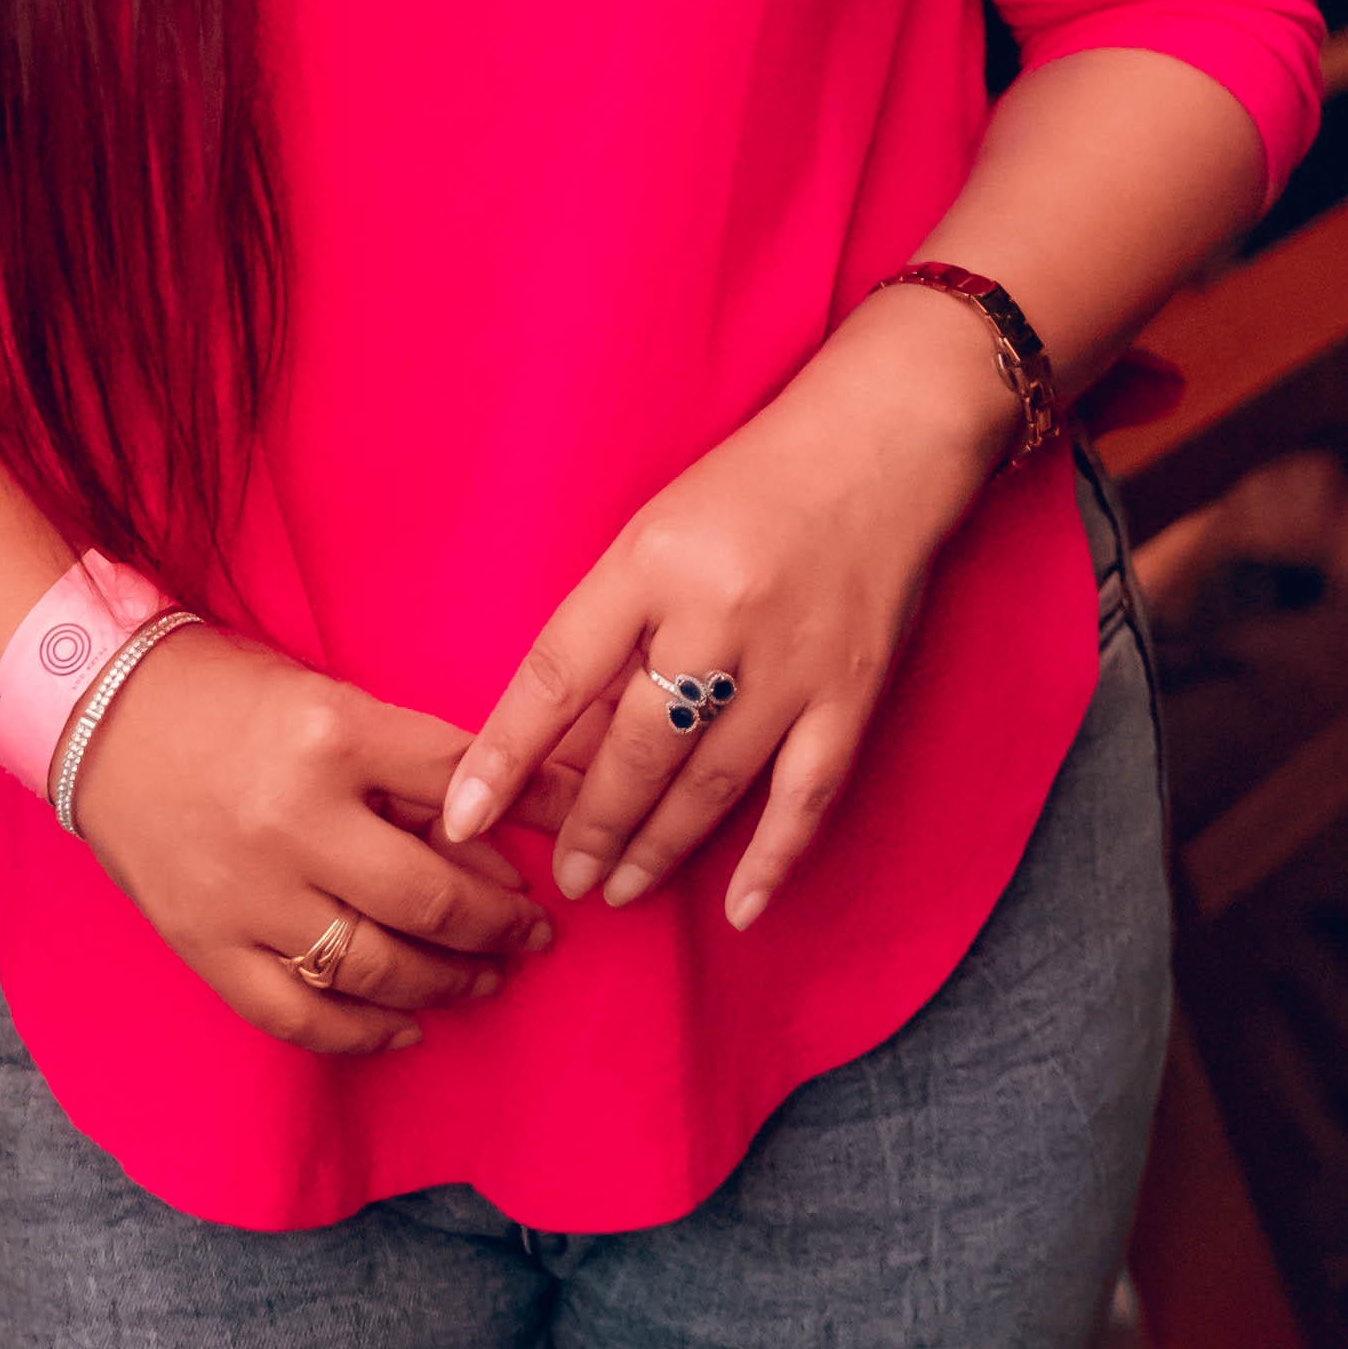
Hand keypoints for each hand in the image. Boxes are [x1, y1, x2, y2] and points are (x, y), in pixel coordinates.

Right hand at [67, 624, 557, 1061]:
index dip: (523, 825)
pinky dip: (360, 1032)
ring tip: (484, 979)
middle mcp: (293, 818)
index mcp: (332, 733)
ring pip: (375, 965)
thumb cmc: (224, 693)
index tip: (553, 854)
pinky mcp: (204, 943)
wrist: (96, 712)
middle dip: (498, 924)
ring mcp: (246, 891)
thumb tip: (498, 826)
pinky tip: (404, 1028)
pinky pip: (298, 1014)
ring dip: (446, 981)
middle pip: (429, 895)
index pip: (459, 787)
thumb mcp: (327, 697)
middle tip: (532, 932)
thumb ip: (405, 762)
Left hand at [437, 301, 1010, 936]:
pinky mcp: (854, 690)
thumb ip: (612, 629)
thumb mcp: (655, 532)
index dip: (504, 756)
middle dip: (590, 824)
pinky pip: (807, 795)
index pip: (556, 676)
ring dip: (658, 848)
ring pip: (710, 784)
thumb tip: (560, 743)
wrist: (883, 440)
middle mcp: (717, 615)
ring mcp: (792, 661)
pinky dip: (773, 859)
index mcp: (650, 562)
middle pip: (635, 748)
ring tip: (619, 887)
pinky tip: (739, 908)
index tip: (463, 818)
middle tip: (564, 875)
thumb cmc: (750, 484)